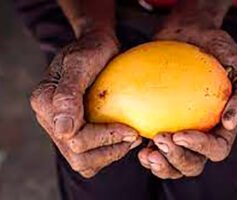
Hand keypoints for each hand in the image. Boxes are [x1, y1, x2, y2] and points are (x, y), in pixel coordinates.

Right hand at [30, 30, 141, 177]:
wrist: (95, 46)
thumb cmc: (92, 49)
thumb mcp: (81, 62)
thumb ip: (68, 94)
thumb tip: (63, 131)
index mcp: (46, 104)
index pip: (73, 137)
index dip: (104, 138)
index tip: (131, 130)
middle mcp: (50, 120)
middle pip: (78, 156)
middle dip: (109, 150)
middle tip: (135, 137)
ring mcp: (62, 127)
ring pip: (84, 162)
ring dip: (110, 155)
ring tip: (132, 139)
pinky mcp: (75, 130)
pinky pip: (90, 155)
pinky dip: (108, 153)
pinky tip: (124, 138)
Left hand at [138, 27, 236, 178]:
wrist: (188, 34)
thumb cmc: (216, 49)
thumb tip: (230, 123)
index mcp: (222, 127)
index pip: (216, 148)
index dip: (200, 148)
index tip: (180, 135)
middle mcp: (201, 134)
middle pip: (193, 163)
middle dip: (177, 159)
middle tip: (160, 140)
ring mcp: (179, 131)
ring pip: (172, 162)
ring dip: (160, 164)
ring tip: (146, 154)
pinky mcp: (159, 124)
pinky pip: (153, 147)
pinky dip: (146, 152)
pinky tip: (135, 142)